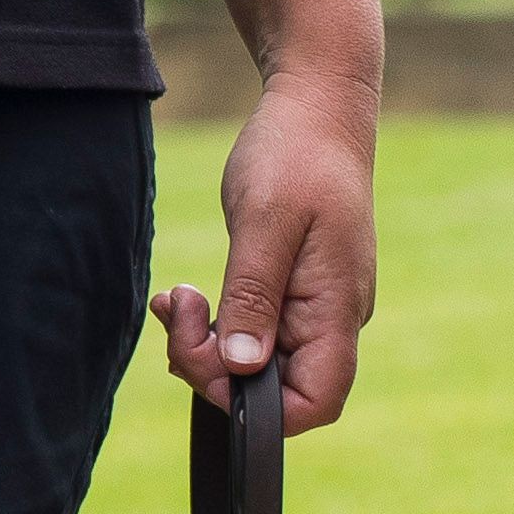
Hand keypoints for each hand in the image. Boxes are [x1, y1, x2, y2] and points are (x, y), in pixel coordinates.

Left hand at [166, 65, 378, 434]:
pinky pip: (254, 333)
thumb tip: (241, 368)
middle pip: (278, 391)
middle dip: (214, 368)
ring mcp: (315, 307)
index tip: (208, 355)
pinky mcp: (293, 292)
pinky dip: (216, 326)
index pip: (315, 403)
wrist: (317, 107)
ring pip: (259, 365)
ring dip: (207, 347)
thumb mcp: (264, 221)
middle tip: (179, 313)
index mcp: (337, 308)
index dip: (256, 405)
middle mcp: (333, 319)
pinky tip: (187, 297)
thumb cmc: (296, 154)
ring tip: (177, 299)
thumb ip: (253, 297)